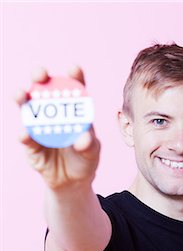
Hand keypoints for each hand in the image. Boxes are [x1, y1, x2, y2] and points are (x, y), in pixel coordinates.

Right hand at [15, 66, 99, 190]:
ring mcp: (40, 127)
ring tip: (22, 95)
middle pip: (45, 90)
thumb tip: (84, 138)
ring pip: (28, 108)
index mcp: (73, 111)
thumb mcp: (92, 153)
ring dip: (23, 99)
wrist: (73, 182)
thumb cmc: (85, 160)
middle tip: (40, 74)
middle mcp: (53, 114)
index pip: (74, 89)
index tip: (74, 68)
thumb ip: (89, 145)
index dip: (74, 76)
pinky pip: (26, 138)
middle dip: (41, 78)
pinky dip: (25, 134)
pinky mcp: (31, 145)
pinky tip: (25, 133)